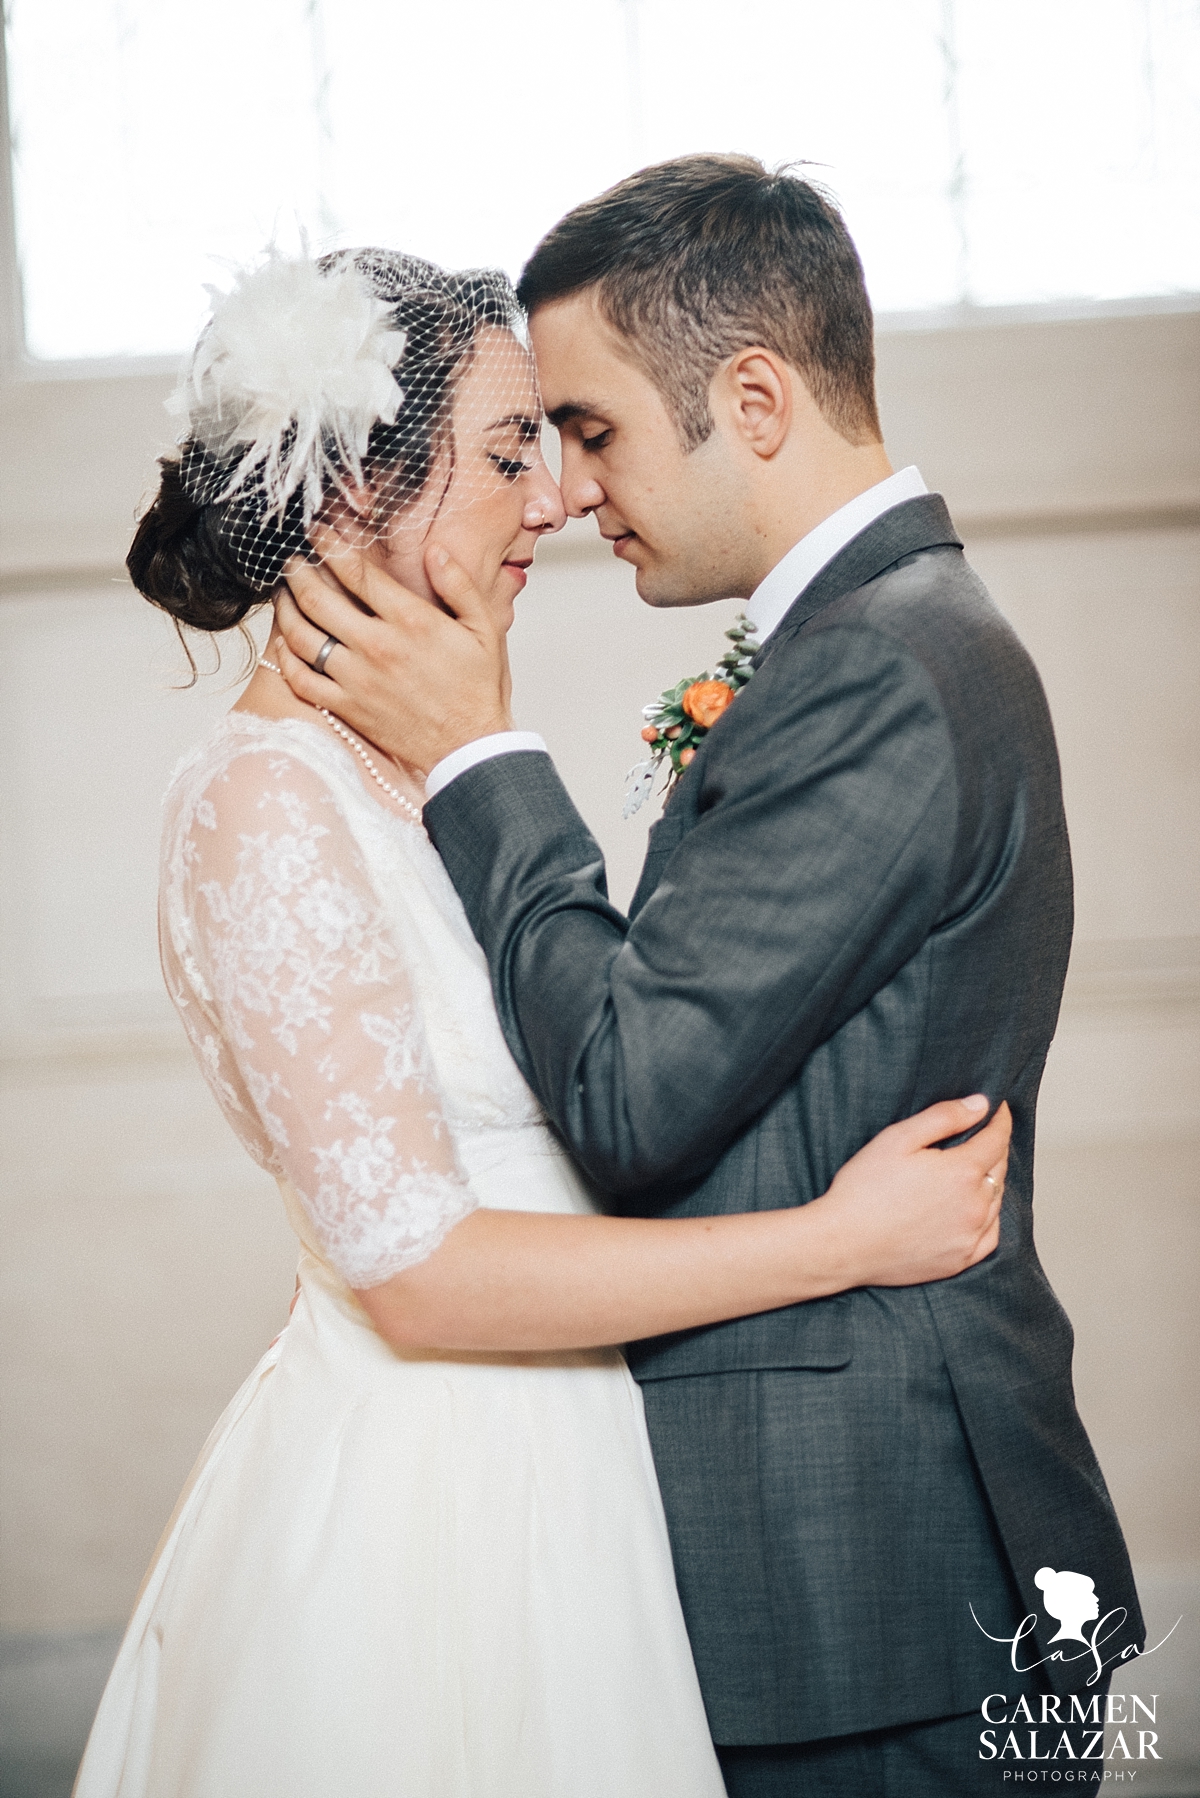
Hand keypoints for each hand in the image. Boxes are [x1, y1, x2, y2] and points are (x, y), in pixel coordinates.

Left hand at [273, 529, 513, 772]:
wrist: (471, 747)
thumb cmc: (479, 689)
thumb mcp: (485, 628)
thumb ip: (459, 585)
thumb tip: (434, 551)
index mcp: (411, 621)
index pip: (356, 571)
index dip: (329, 545)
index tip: (317, 530)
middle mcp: (377, 647)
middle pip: (318, 598)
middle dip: (297, 571)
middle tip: (290, 559)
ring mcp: (357, 679)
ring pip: (301, 636)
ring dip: (284, 609)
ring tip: (282, 594)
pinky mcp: (348, 707)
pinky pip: (301, 680)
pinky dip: (286, 658)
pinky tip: (284, 643)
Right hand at [809, 1096, 1008, 1290]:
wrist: (843, 1244)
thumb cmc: (863, 1190)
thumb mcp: (898, 1138)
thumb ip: (944, 1117)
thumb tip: (981, 1105)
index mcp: (962, 1172)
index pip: (996, 1139)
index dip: (999, 1120)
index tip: (998, 1108)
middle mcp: (974, 1205)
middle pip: (999, 1168)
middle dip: (995, 1147)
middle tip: (984, 1134)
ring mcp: (970, 1236)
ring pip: (996, 1201)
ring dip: (992, 1181)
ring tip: (976, 1169)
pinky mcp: (960, 1260)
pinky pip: (990, 1235)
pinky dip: (989, 1218)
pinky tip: (975, 1210)